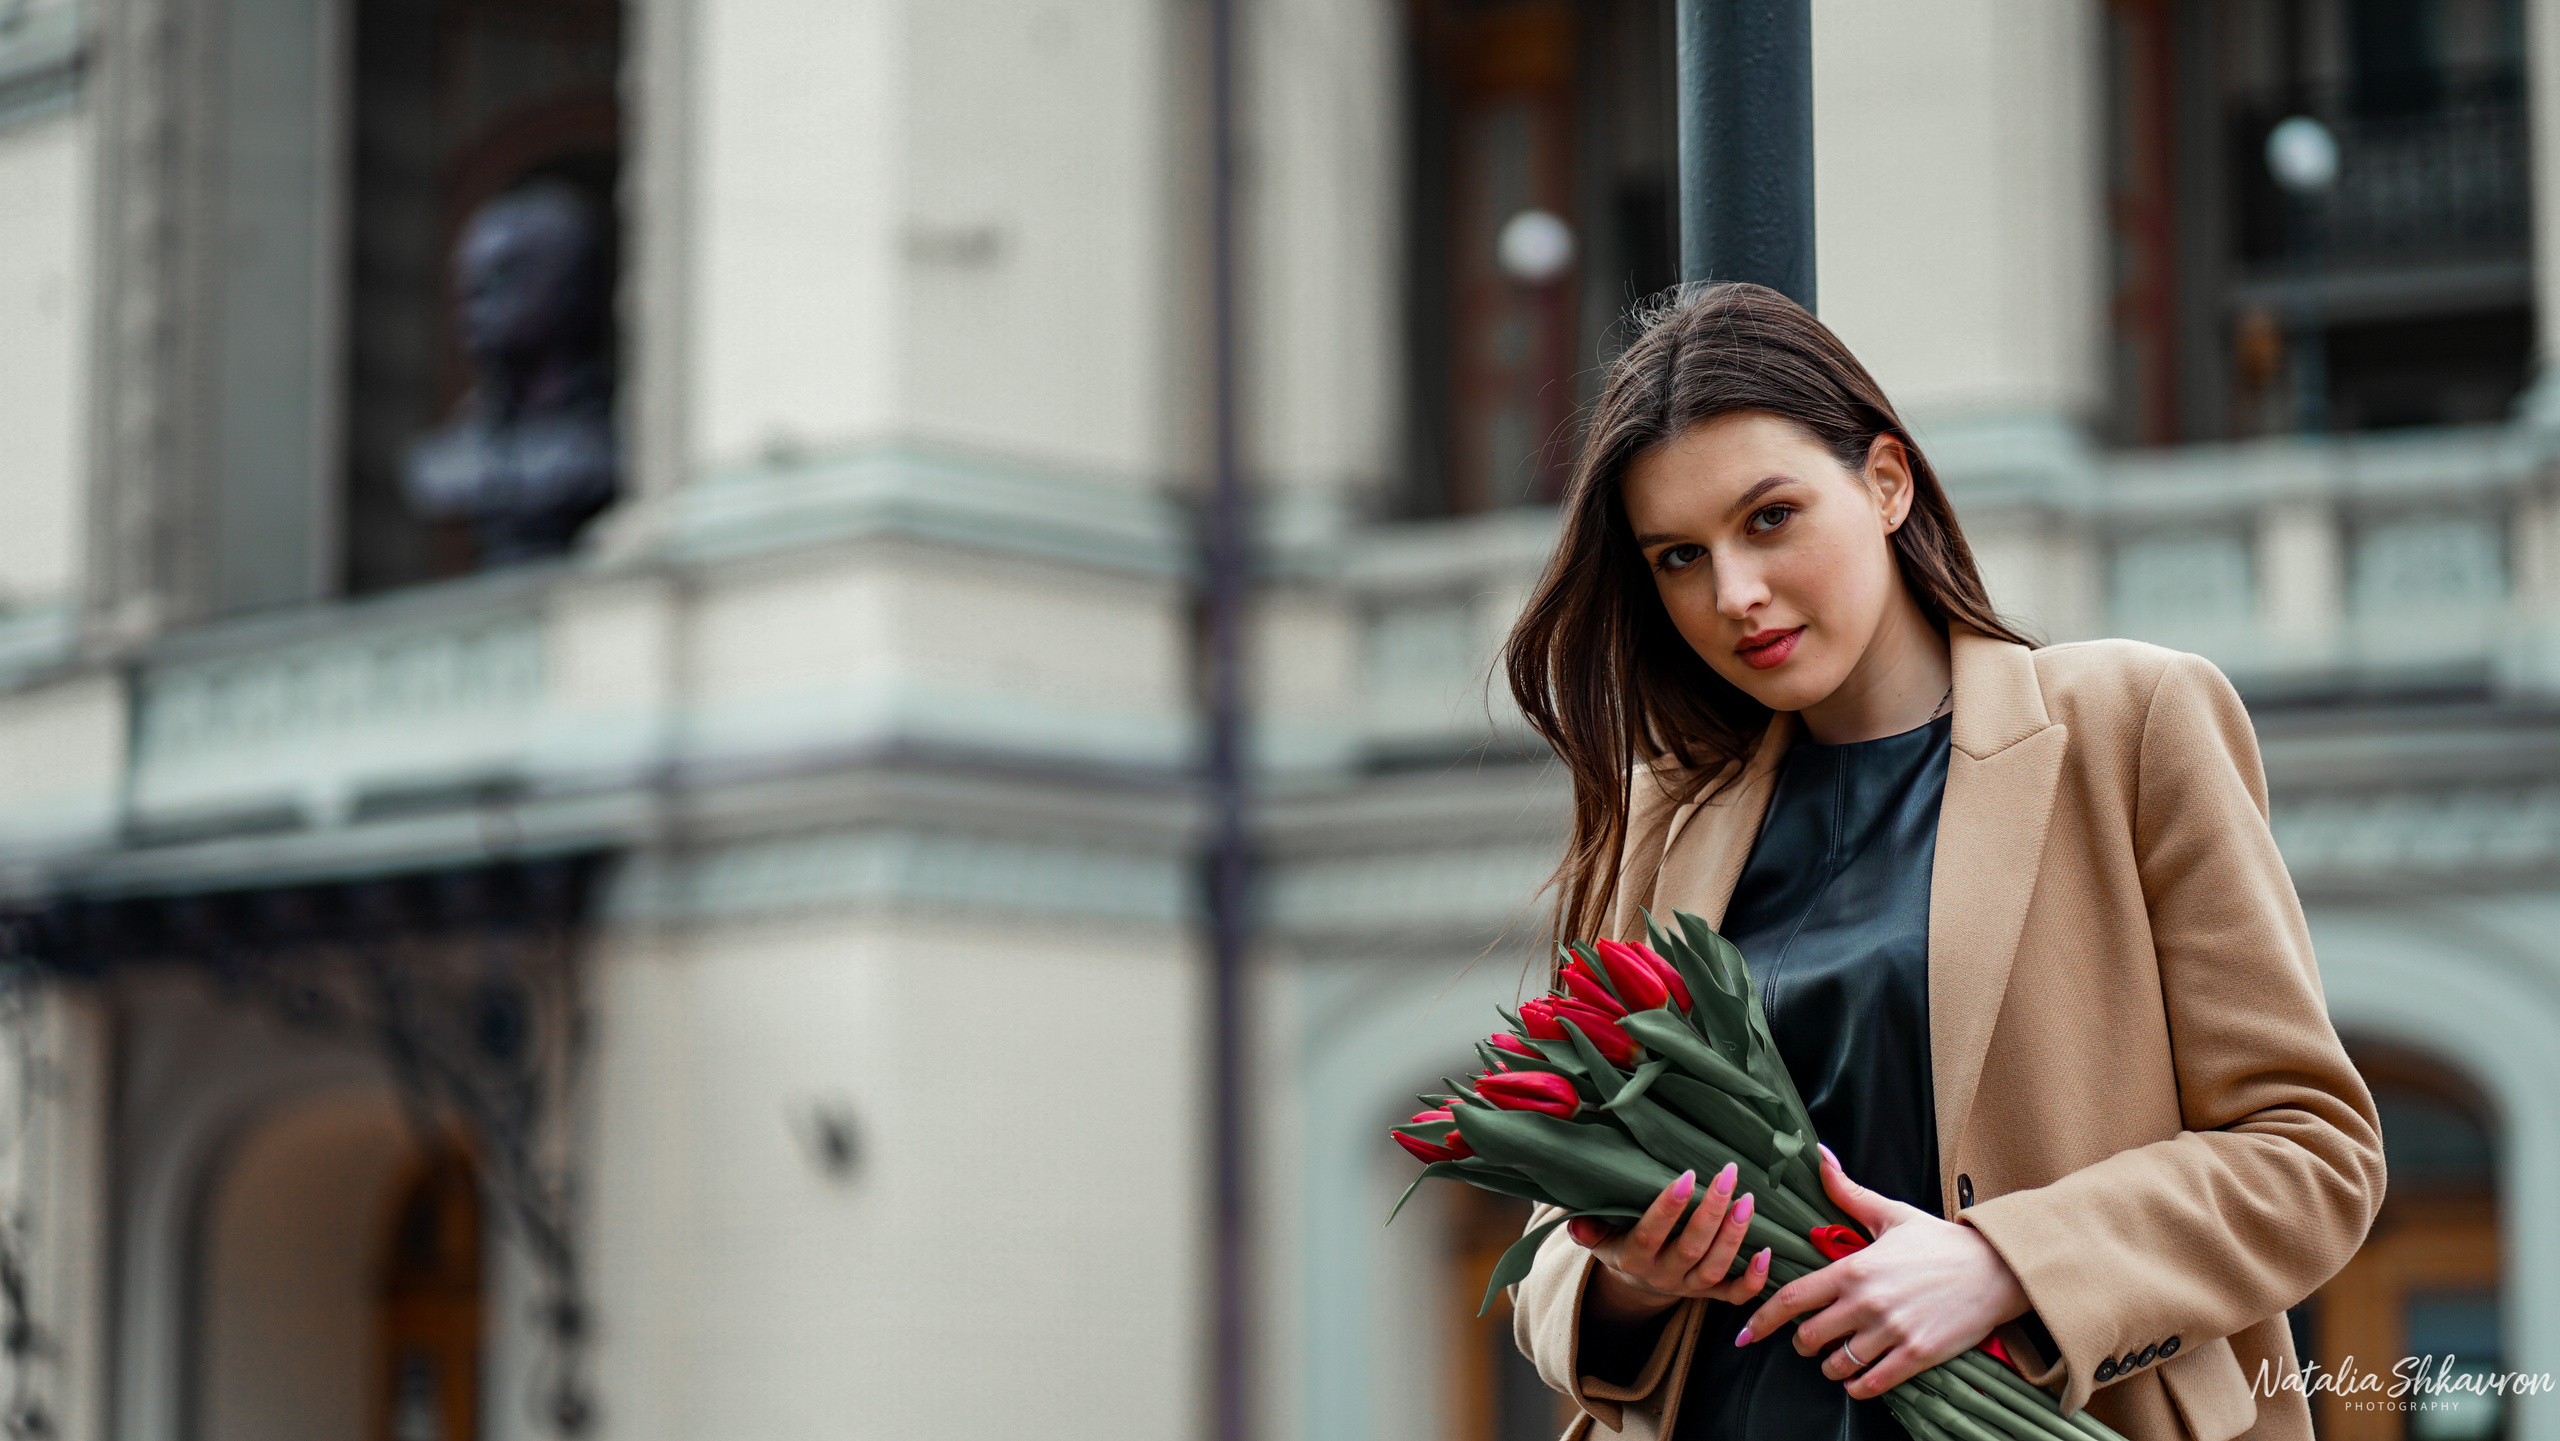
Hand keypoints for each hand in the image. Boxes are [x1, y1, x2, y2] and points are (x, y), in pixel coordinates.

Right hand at [1571, 1162, 1774, 1324]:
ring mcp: (1688, 1288)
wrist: (1635, 1284)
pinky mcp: (1709, 1296)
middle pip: (1691, 1248)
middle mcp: (1662, 1275)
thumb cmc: (1619, 1242)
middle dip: (1712, 1211)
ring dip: (1734, 1236)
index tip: (1687, 1175)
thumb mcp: (1597, 1236)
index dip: (1669, 1207)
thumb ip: (1588, 1228)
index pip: (1651, 1233)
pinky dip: (1754, 1280)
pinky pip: (1734, 1296)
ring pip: (1715, 1268)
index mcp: (1634, 1258)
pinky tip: (1767, 1253)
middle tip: (1728, 1175)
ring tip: (1748, 1200)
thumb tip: (1576, 1222)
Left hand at [1734, 1144, 2028, 1398]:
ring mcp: (1891, 1332)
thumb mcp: (1890, 1213)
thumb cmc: (1940, 1242)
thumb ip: (1847, 1193)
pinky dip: (1857, 1385)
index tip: (1745, 1333)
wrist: (1995, 1270)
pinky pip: (1870, 1384)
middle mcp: (1867, 1303)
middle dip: (1801, 1342)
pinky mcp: (1916, 1355)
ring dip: (1829, 1364)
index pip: (1792, 1299)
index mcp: (1854, 1268)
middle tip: (1808, 1338)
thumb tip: (1819, 1156)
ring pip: (1835, 1364)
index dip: (1761, 1320)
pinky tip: (1859, 1375)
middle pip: (1807, 1337)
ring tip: (1836, 1356)